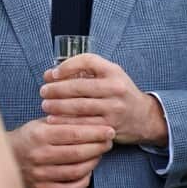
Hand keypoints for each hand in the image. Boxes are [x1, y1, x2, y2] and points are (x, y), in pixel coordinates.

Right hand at [7, 118, 114, 187]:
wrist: (2, 158)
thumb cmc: (26, 137)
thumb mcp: (40, 123)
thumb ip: (62, 121)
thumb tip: (92, 118)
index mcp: (40, 135)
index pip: (74, 134)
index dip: (95, 133)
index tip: (110, 130)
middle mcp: (40, 155)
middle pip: (78, 153)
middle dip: (98, 147)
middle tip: (109, 142)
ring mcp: (40, 174)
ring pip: (76, 171)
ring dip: (93, 162)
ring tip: (100, 154)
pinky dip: (83, 181)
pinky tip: (88, 171)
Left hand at [40, 54, 168, 146]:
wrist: (143, 117)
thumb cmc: (120, 93)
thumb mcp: (110, 76)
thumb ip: (85, 72)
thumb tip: (51, 74)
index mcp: (113, 71)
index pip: (88, 61)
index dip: (67, 65)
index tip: (53, 73)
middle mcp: (115, 88)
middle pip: (79, 86)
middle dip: (56, 89)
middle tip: (43, 91)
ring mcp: (113, 108)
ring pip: (79, 106)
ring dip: (58, 106)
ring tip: (45, 105)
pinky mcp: (110, 126)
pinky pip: (83, 124)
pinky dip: (65, 122)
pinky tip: (53, 119)